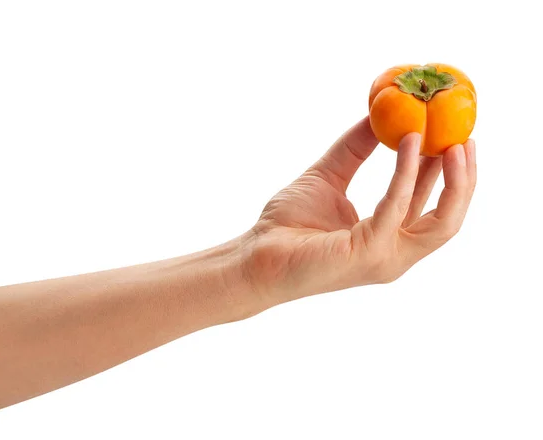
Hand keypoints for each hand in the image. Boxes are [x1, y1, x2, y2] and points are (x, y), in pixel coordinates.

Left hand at [241, 117, 475, 308]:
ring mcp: (384, 257)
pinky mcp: (368, 253)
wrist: (257, 256)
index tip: (454, 135)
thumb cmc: (288, 225)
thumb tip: (377, 117)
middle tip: (465, 137)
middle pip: (448, 218)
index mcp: (386, 237)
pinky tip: (408, 142)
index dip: (447, 172)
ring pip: (440, 222)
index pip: (429, 205)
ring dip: (452, 179)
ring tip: (454, 140)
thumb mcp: (328, 176)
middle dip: (464, 179)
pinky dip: (406, 173)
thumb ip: (354, 150)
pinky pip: (397, 207)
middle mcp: (393, 252)